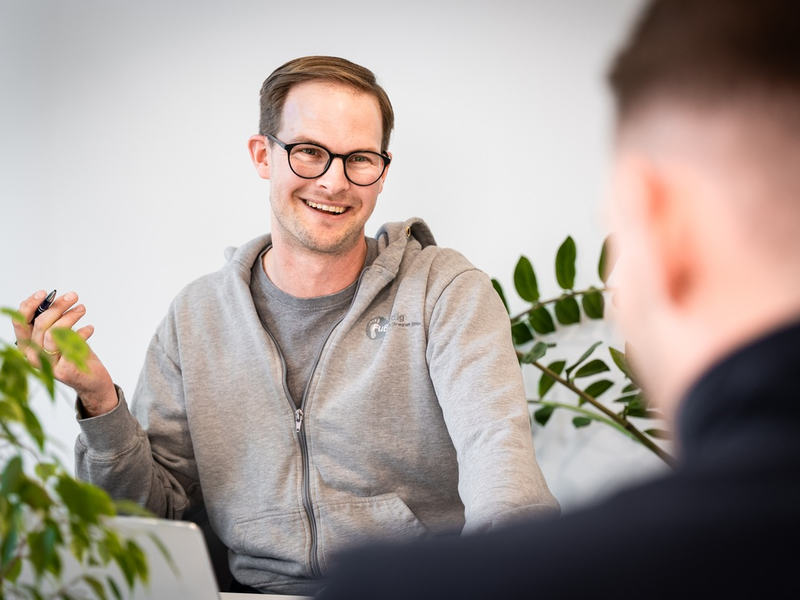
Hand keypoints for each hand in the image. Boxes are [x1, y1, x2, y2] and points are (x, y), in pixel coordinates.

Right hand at [14, 290, 118, 416]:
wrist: (92, 381)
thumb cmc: (75, 355)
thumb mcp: (61, 336)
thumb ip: (54, 321)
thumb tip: (54, 299)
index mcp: (28, 345)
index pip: (20, 322)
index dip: (30, 305)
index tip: (44, 293)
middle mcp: (33, 356)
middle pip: (40, 324)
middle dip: (57, 306)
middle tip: (73, 296)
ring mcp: (48, 365)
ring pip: (54, 333)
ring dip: (70, 317)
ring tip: (82, 309)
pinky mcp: (64, 371)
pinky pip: (71, 345)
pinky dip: (82, 333)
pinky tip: (89, 328)